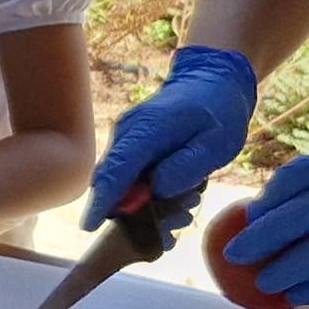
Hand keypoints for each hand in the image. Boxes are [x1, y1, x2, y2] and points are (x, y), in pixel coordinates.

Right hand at [87, 47, 259, 224]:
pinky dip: (150, 193)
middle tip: (180, 221)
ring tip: (190, 203)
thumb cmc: (218, 111)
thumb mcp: (215, 143)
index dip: (102, 201)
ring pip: (122, 183)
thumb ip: (185, 168)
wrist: (212, 80)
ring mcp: (126, 139)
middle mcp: (127, 134)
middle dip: (137, 213)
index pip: (115, 171)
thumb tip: (155, 190)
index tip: (90, 227)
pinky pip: (131, 176)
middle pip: (113, 182)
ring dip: (150, 204)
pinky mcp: (131, 145)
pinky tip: (180, 196)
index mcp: (145, 131)